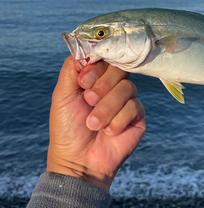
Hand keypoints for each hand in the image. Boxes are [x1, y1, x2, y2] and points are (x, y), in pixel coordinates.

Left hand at [47, 56, 145, 191]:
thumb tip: (85, 46)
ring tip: (94, 124)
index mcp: (95, 78)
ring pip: (127, 88)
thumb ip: (71, 68)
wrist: (79, 161)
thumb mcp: (62, 95)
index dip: (97, 67)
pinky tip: (108, 132)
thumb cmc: (67, 129)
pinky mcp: (137, 116)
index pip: (105, 58)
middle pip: (119, 69)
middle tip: (88, 101)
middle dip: (102, 86)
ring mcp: (126, 100)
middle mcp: (112, 86)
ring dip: (107, 108)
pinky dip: (117, 121)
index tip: (83, 82)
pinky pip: (134, 107)